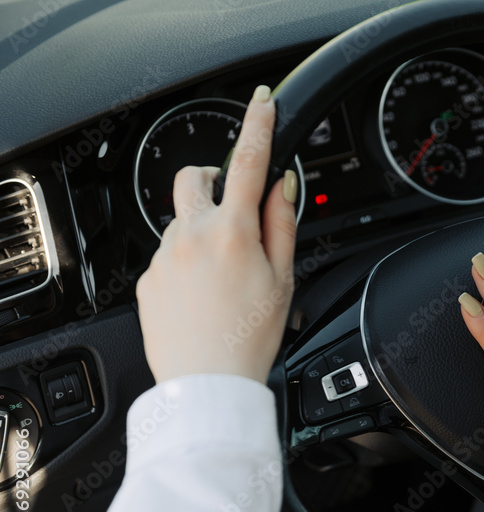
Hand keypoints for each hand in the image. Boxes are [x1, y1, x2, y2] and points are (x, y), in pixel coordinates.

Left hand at [136, 85, 297, 384]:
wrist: (207, 384)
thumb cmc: (250, 337)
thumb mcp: (283, 279)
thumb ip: (282, 225)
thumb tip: (281, 186)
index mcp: (232, 233)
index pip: (248, 162)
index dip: (257, 126)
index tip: (261, 102)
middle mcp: (191, 236)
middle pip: (193, 178)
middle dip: (212, 179)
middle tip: (232, 207)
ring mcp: (163, 257)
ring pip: (180, 221)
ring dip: (201, 231)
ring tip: (222, 277)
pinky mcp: (147, 279)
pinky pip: (167, 254)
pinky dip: (186, 262)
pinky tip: (203, 295)